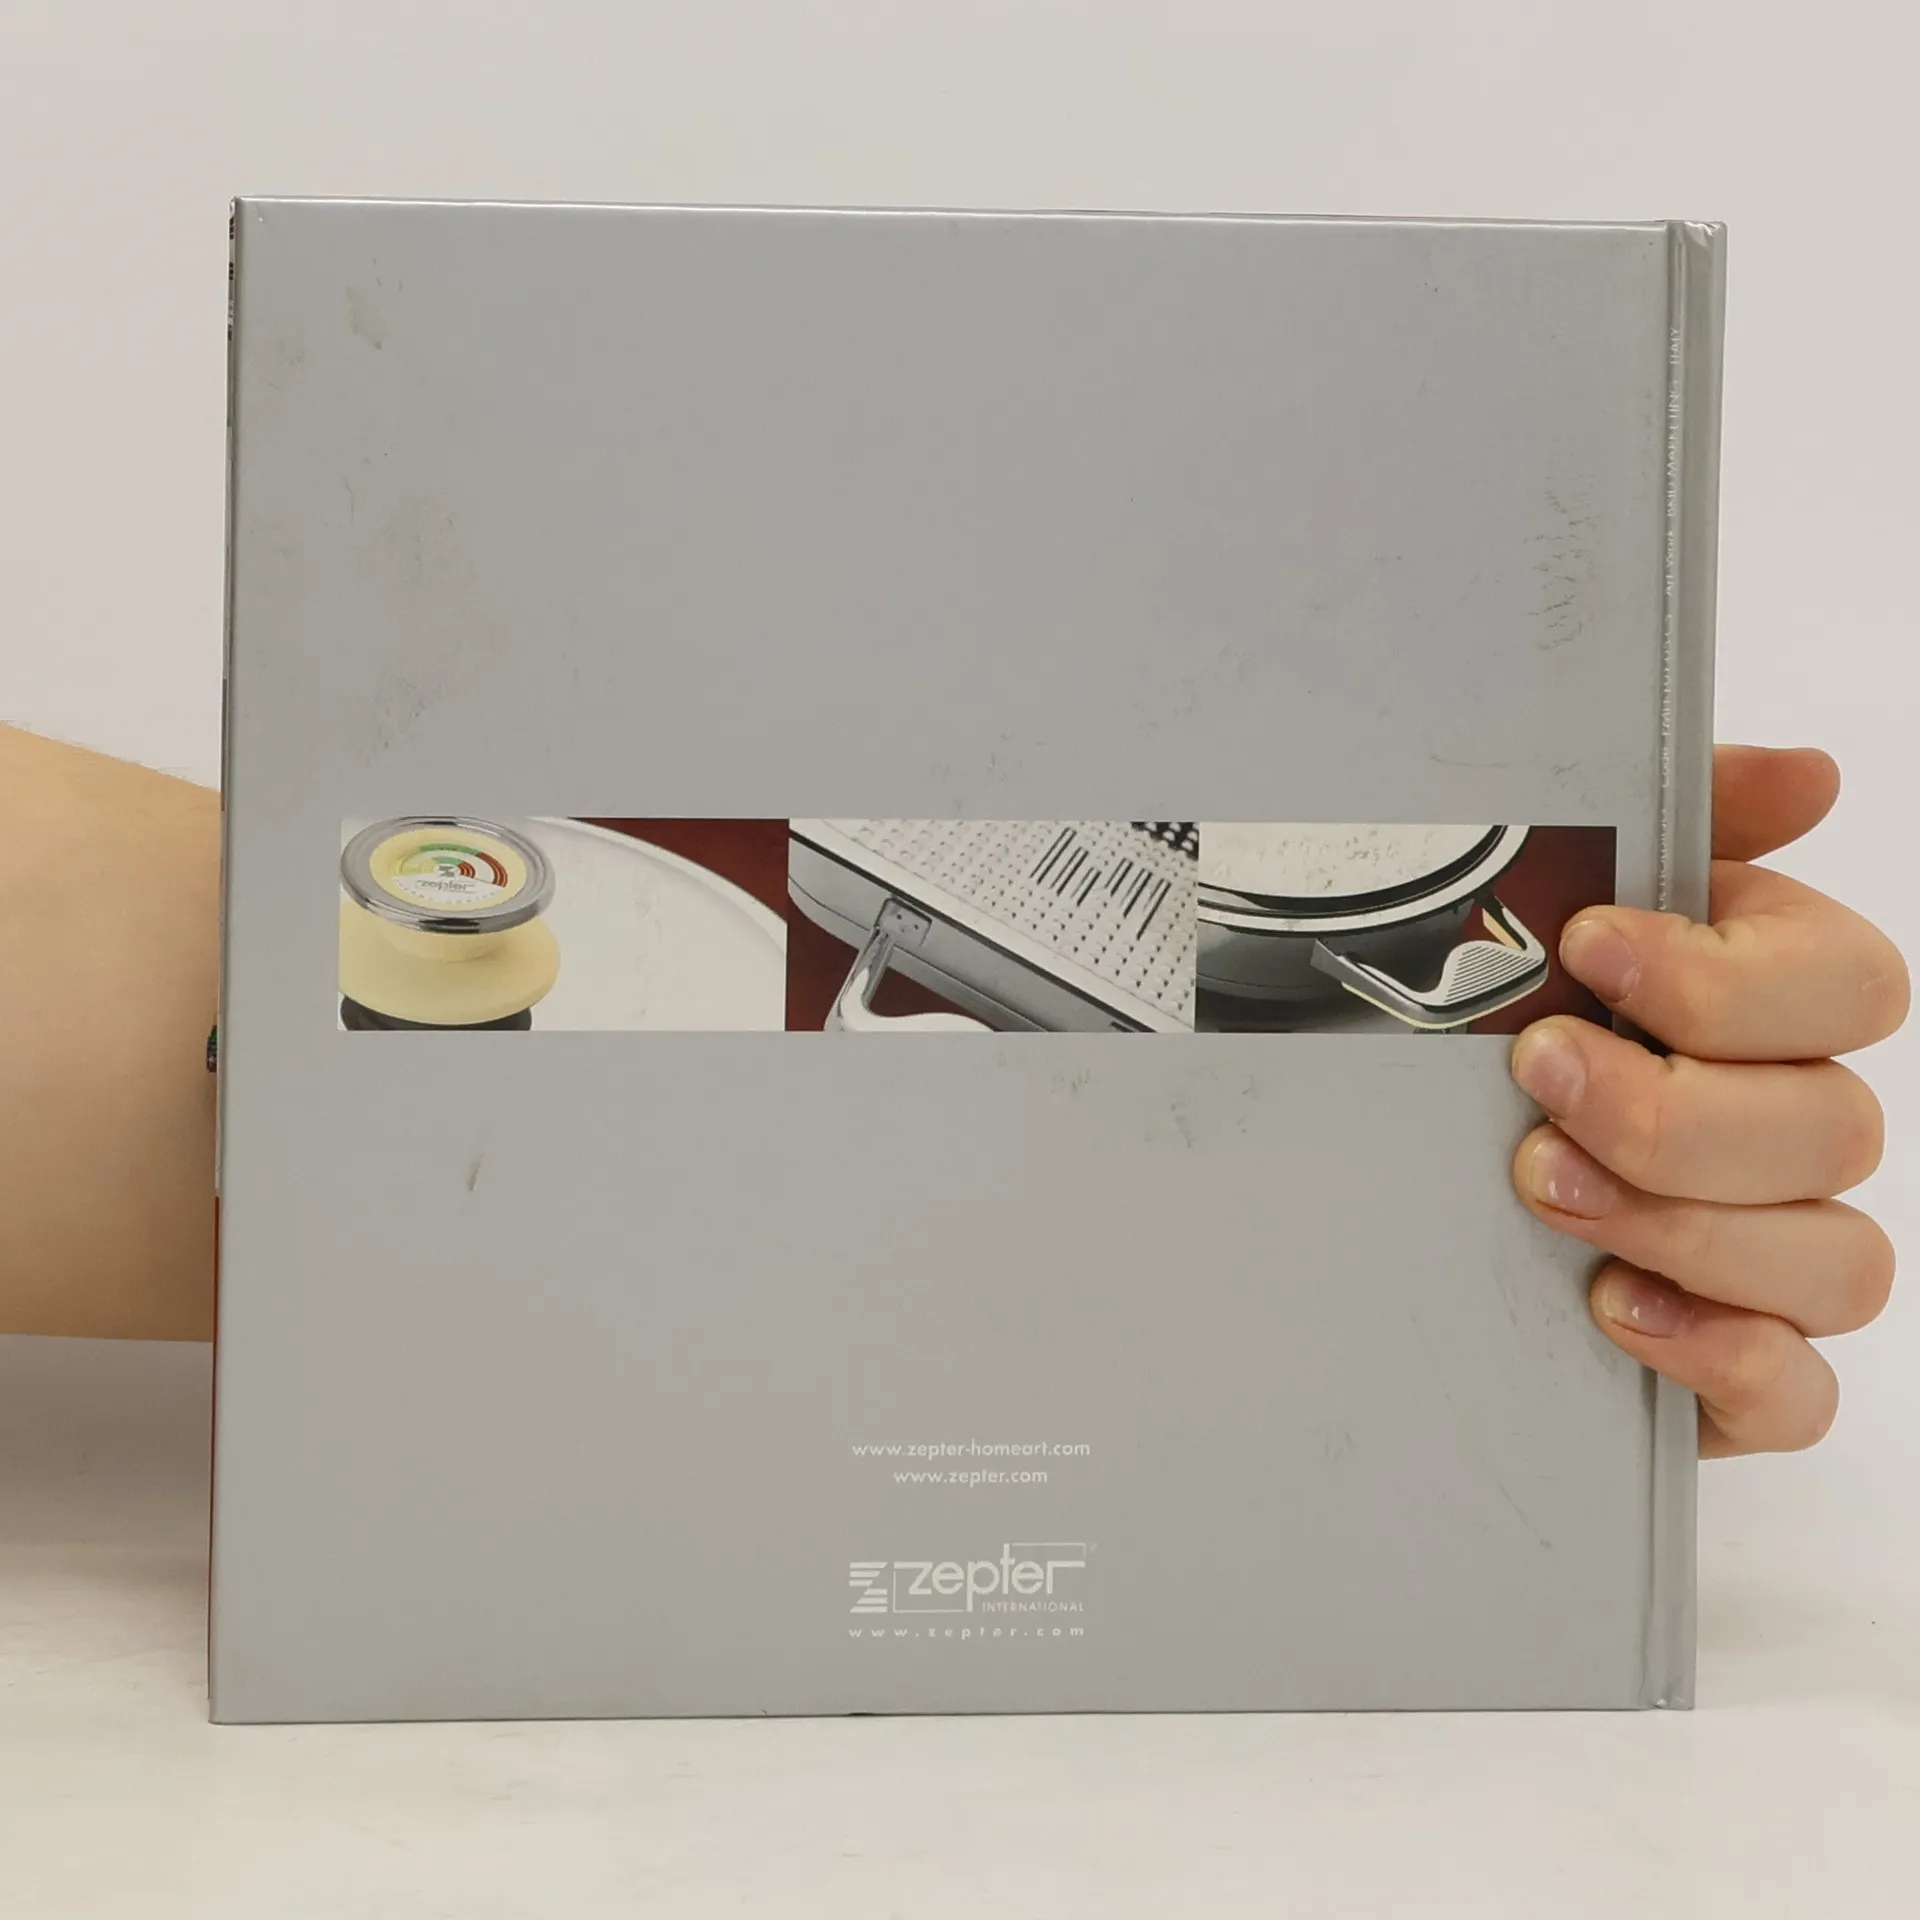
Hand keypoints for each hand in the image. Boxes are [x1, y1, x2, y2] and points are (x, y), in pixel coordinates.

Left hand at [1509, 746, 1908, 1455]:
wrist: (1394, 1160)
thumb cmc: (1496, 1010)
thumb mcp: (1550, 891)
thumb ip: (1682, 822)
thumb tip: (1812, 776)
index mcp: (1773, 1002)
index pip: (1852, 988)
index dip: (1729, 978)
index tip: (1586, 947)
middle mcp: (1796, 1124)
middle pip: (1836, 1128)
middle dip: (1675, 1109)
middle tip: (1538, 1076)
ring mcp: (1778, 1251)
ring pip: (1838, 1260)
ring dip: (1687, 1224)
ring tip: (1542, 1188)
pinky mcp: (1736, 1362)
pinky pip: (1799, 1389)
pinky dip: (1721, 1356)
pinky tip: (1613, 1308)